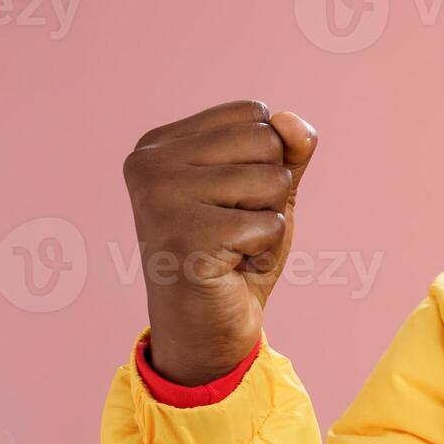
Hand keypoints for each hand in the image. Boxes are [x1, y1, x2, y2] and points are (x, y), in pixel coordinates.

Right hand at [121, 100, 316, 383]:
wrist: (206, 330)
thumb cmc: (234, 255)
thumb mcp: (267, 191)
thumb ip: (287, 150)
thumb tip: (293, 121)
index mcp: (159, 144)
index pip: (253, 113)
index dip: (265, 160)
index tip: (230, 201)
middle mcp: (149, 163)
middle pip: (265, 140)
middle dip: (271, 190)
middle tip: (234, 229)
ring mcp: (160, 199)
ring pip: (272, 180)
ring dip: (268, 223)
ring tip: (232, 248)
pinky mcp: (184, 237)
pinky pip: (269, 224)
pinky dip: (264, 251)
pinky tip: (230, 267)